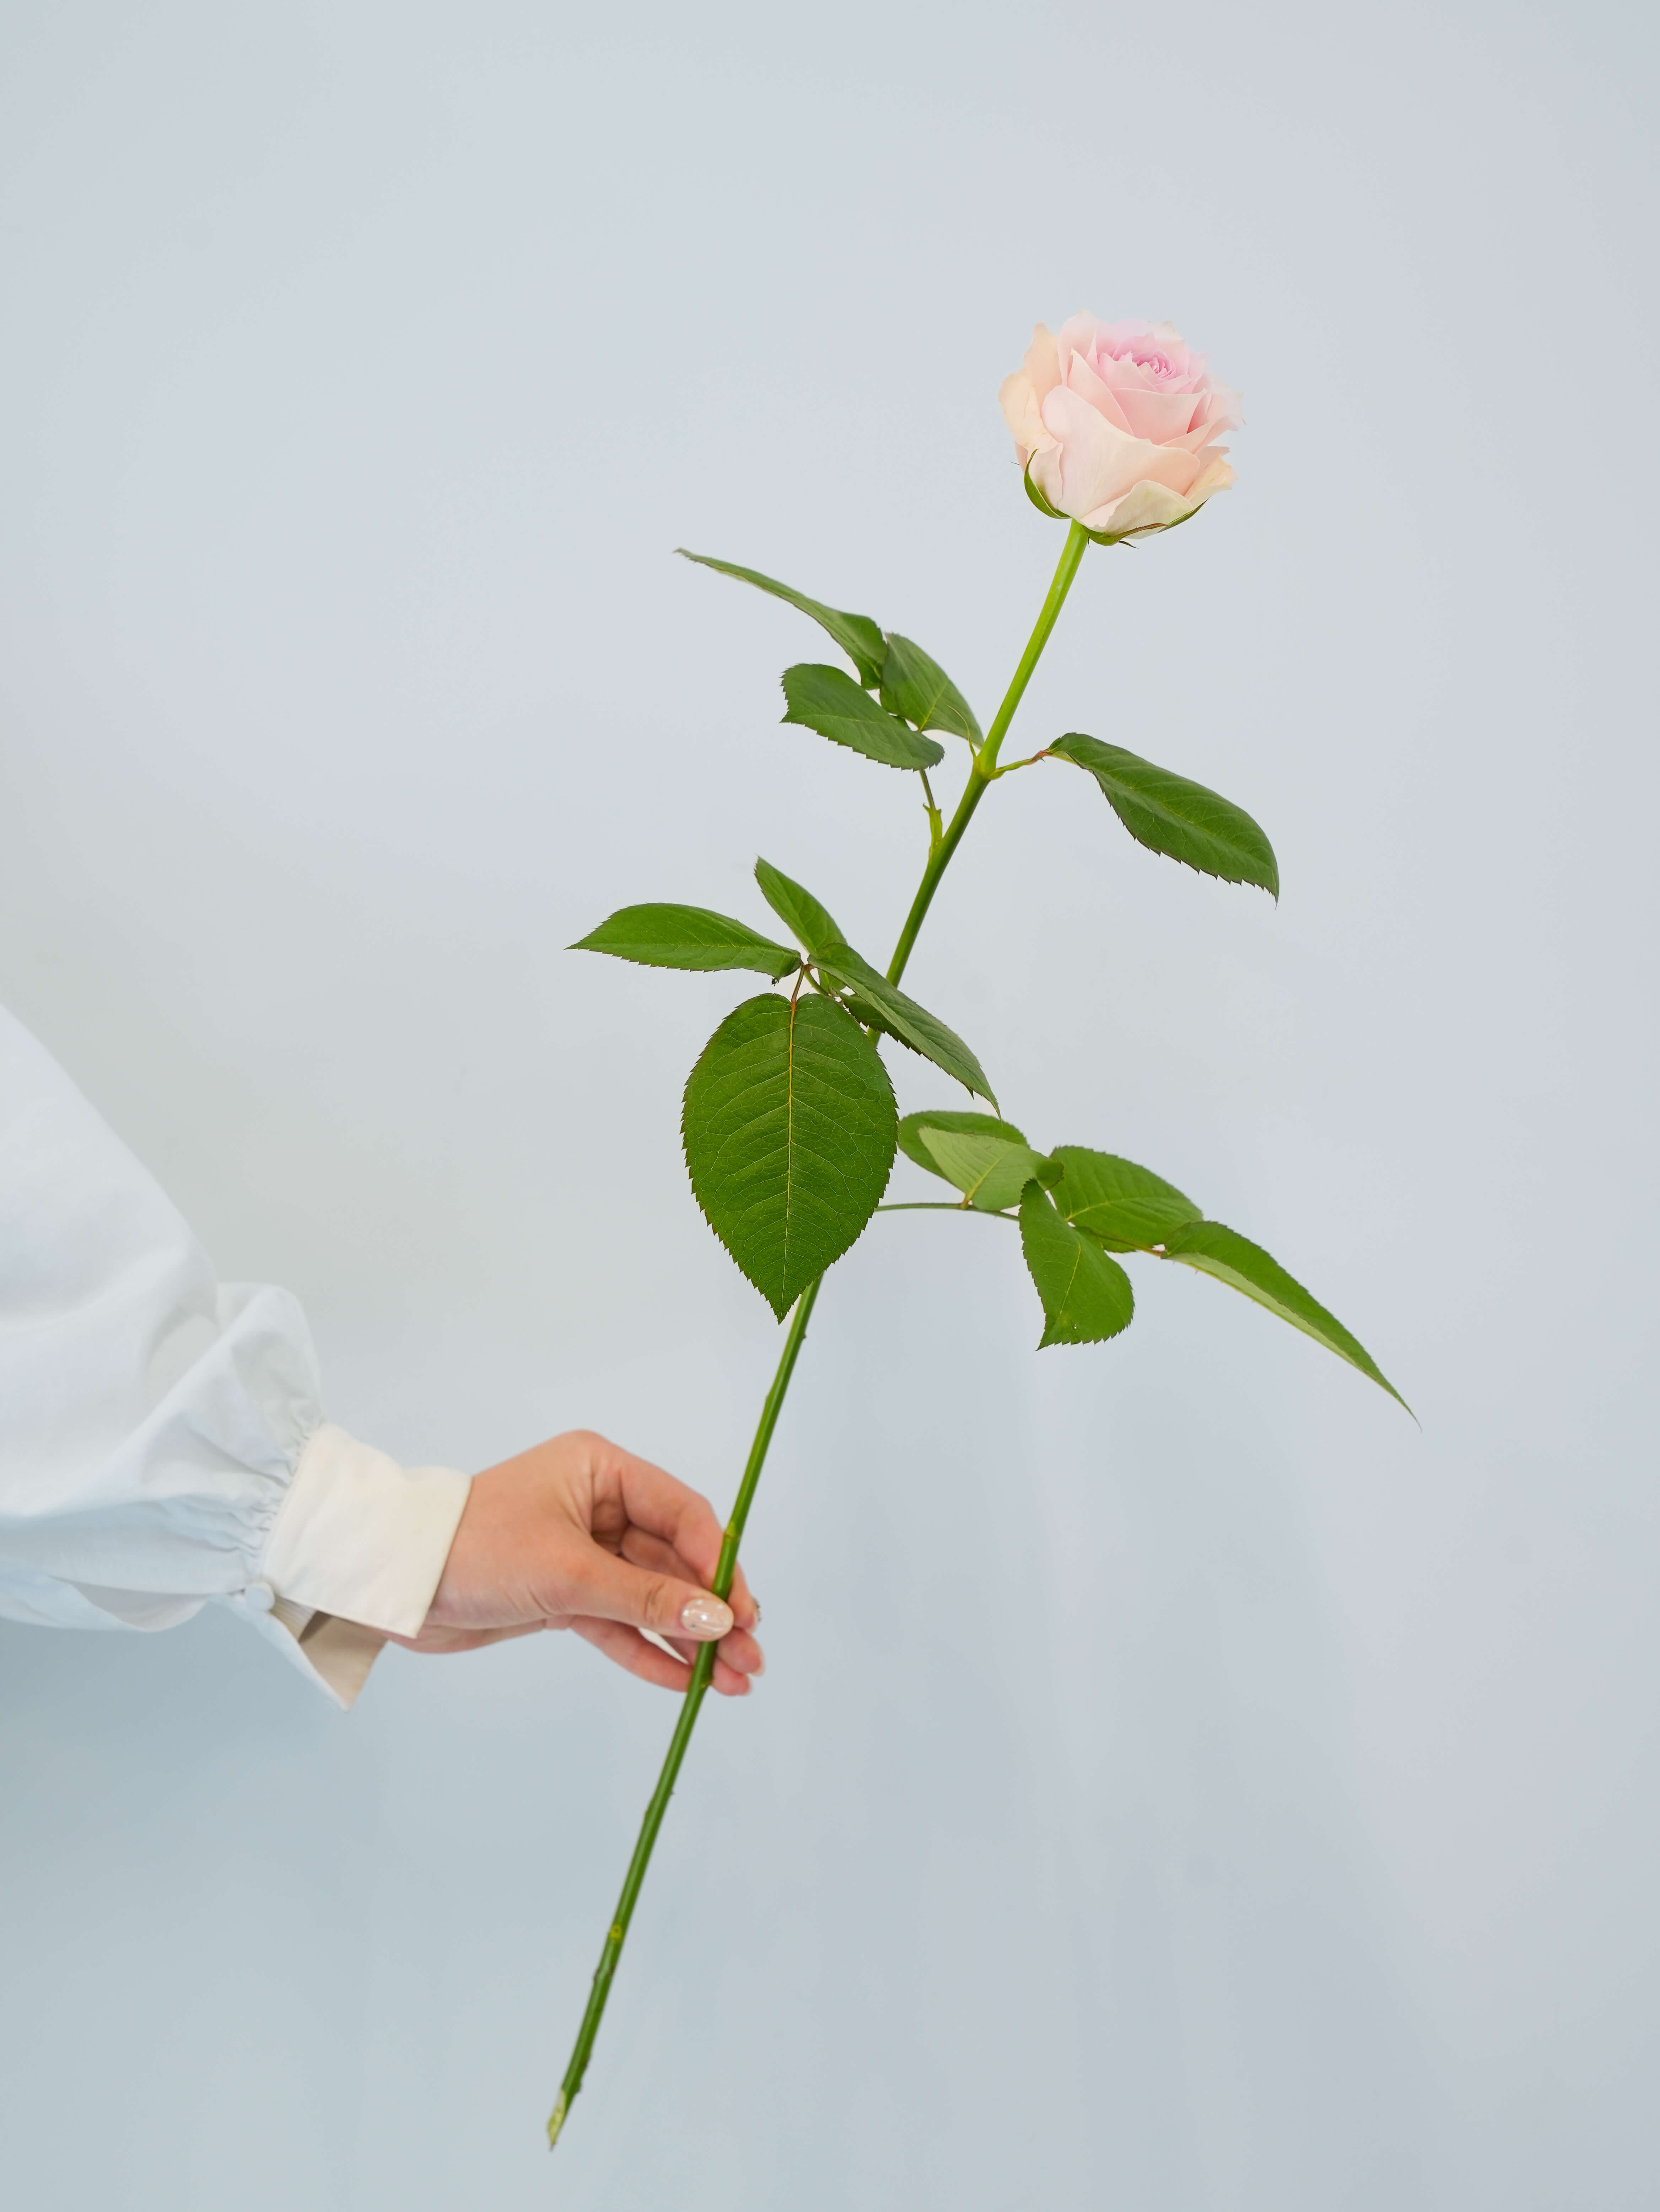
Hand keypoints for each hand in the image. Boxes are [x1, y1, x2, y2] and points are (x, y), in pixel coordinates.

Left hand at [392, 1430, 763, 1696]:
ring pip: (651, 1597)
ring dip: (689, 1639)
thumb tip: (717, 1617)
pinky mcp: (564, 1595)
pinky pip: (619, 1622)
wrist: (397, 1584)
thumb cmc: (475, 1549)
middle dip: (712, 1611)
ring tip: (731, 1682)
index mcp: (600, 1471)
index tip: (742, 1611)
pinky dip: (648, 1651)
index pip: (683, 1514)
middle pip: (674, 1561)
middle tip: (750, 1657)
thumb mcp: (568, 1572)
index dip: (717, 1563)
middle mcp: (597, 1506)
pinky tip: (684, 1682)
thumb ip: (646, 1596)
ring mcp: (582, 1553)